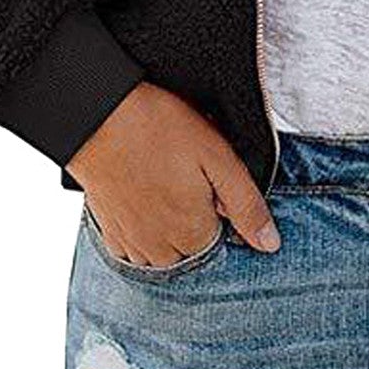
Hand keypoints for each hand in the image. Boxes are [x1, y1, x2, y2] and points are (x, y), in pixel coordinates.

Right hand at [65, 82, 280, 263]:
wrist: (97, 115)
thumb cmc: (158, 129)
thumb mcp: (218, 158)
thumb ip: (246, 205)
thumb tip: (270, 244)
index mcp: (193, 235)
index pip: (225, 244)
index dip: (224, 212)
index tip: (213, 183)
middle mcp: (160, 251)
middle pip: (195, 251)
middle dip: (200, 220)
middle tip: (188, 176)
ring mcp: (131, 244)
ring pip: (165, 253)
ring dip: (173, 228)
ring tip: (167, 183)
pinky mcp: (109, 232)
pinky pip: (136, 246)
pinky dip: (146, 228)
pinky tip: (147, 195)